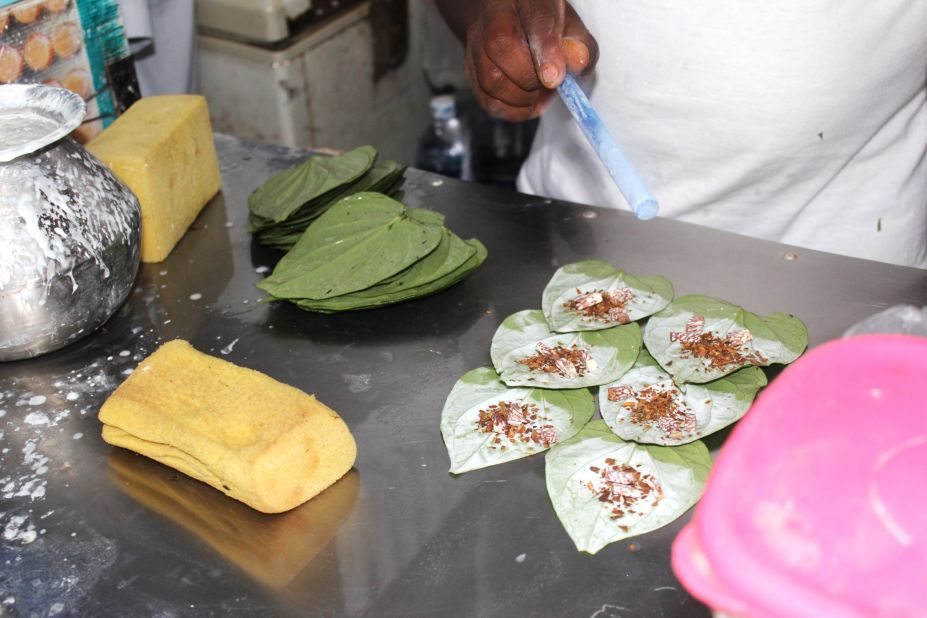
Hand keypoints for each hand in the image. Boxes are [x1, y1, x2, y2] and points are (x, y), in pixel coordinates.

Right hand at [463, 0, 597, 121]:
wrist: (510, 24)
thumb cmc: (544, 27)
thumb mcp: (571, 29)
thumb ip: (579, 45)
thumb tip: (577, 62)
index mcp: (526, 0)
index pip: (535, 19)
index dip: (546, 50)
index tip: (555, 78)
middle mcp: (494, 16)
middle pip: (501, 48)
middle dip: (530, 79)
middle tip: (548, 84)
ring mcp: (476, 44)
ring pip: (490, 80)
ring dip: (521, 98)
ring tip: (538, 92)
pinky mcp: (471, 71)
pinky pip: (487, 101)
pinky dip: (512, 111)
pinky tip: (526, 102)